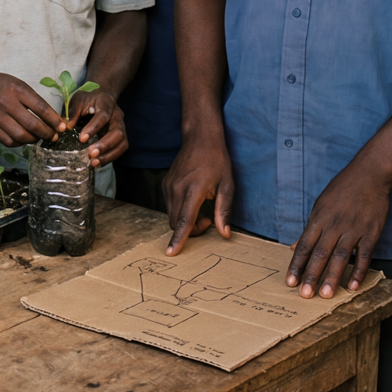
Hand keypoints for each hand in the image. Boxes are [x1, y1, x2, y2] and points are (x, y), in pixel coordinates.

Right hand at [0, 68, 62, 147]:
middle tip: (54, 136)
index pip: (41, 108)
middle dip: (47, 133)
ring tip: (40, 138)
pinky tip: (24, 139)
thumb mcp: (18, 84)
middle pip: (32, 125)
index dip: (54, 120)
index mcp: (17, 89)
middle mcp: (6, 103)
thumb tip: (52, 120)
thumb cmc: (0, 85)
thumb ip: (33, 100)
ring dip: (34, 140)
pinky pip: (9, 141)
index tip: (63, 127)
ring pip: (21, 136)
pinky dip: (20, 143)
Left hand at [69, 89, 127, 167]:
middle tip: (90, 154)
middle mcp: (117, 116)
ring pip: (122, 143)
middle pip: (117, 133)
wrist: (103, 94)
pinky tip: (98, 163)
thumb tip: (66, 127)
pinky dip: (110, 158)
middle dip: (105, 145)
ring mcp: (121, 126)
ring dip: (109, 155)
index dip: (93, 128)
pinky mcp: (121, 136)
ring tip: (94, 163)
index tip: (81, 139)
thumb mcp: (78, 99)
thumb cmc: (88, 97)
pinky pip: (120, 149)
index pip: (103, 116)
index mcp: (106, 104)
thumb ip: (73, 112)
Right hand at [163, 131, 233, 252]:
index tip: (171, 253)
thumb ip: (224, 211)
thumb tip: (224, 234)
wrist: (200, 138)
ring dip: (185, 221)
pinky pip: (169, 206)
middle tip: (209, 221)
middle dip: (190, 230)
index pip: (184, 220)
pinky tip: (193, 201)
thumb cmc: (217, 161)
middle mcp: (176, 189)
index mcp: (193, 190)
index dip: (178, 239)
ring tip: (202, 209)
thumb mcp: (227, 185)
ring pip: (171, 216)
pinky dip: (180, 212)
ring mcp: (168, 186)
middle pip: (175, 222)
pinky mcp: (165, 184)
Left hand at [286, 159, 391, 297]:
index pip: (304, 246)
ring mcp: (353, 230)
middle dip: (311, 275)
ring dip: (333, 277)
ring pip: (341, 257)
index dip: (296, 265)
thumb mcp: (320, 206)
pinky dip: (359, 271)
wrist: (368, 175)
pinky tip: (353, 286)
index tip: (289, 282)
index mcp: (318, 219)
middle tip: (305, 295)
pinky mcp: (371, 233)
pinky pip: (365, 255)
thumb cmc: (341, 190)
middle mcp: (334, 226)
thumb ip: (309, 229)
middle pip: (320, 254)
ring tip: (326, 295)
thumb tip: (292, 247)